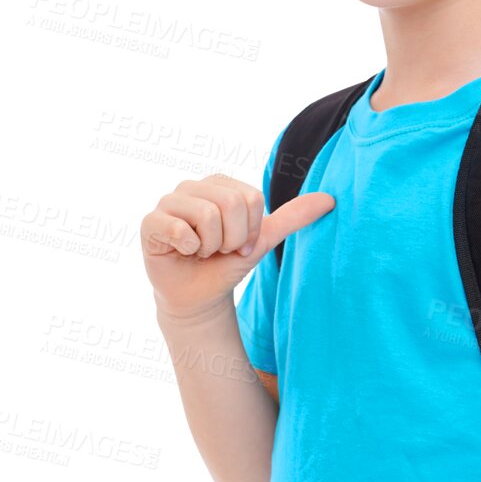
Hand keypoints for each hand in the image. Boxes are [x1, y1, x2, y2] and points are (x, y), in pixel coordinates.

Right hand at [141, 172, 334, 323]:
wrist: (199, 297)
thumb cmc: (227, 264)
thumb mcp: (263, 240)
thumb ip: (292, 217)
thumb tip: (330, 199)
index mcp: (219, 184)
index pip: (249, 198)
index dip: (249, 230)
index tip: (237, 244)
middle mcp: (192, 187)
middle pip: (230, 203)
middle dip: (231, 239)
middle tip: (218, 250)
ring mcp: (168, 202)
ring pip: (206, 215)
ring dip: (210, 246)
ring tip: (200, 252)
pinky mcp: (150, 222)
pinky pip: (178, 228)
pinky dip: (188, 248)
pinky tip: (182, 253)